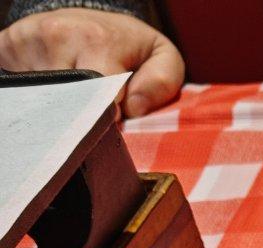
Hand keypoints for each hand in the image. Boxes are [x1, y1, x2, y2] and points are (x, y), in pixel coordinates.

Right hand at [0, 8, 183, 116]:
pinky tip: (54, 92)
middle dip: (85, 118)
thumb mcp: (161, 58)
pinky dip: (38, 97)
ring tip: (78, 102)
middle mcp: (59, 37)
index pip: (99, 99)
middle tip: (96, 119)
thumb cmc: (131, 47)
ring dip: (62, 109)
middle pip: (69, 103)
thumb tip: (134, 106)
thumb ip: (162, 83)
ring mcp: (29, 42)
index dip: (108, 121)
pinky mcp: (8, 46)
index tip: (114, 127)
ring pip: (44, 100)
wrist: (93, 19)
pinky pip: (19, 88)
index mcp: (98, 41)